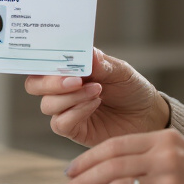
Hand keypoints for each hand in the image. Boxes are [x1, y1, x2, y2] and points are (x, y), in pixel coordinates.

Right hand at [24, 48, 169, 146]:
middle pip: (34, 85)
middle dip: (51, 82)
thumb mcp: (120, 71)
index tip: (56, 59)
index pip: (41, 63)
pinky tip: (95, 104)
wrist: (148, 115)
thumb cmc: (132, 88)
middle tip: (76, 80)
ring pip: (47, 105)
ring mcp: (66, 110)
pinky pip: (60, 123)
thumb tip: (87, 53)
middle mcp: (63, 89)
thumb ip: (101, 64)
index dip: (41, 61)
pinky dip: (76, 112)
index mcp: (69, 68)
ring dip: (71, 97)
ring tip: (97, 91)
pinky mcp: (74, 130)